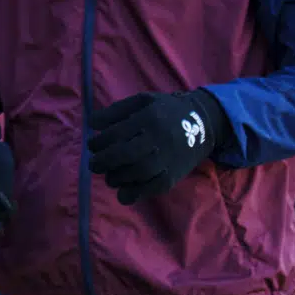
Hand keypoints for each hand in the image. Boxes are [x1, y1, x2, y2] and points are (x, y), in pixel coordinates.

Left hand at [88, 89, 226, 204]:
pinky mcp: (175, 175)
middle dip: (105, 161)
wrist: (203, 123)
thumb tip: (92, 123)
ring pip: (140, 173)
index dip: (100, 142)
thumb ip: (116, 111)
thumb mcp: (141, 101)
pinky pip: (155, 187)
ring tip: (109, 176)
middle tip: (94, 165)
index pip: (118, 133)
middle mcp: (159, 139)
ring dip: (118, 178)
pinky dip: (136, 193)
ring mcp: (169, 158)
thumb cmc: (165, 110)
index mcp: (149, 118)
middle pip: (127, 154)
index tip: (91, 145)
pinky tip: (123, 193)